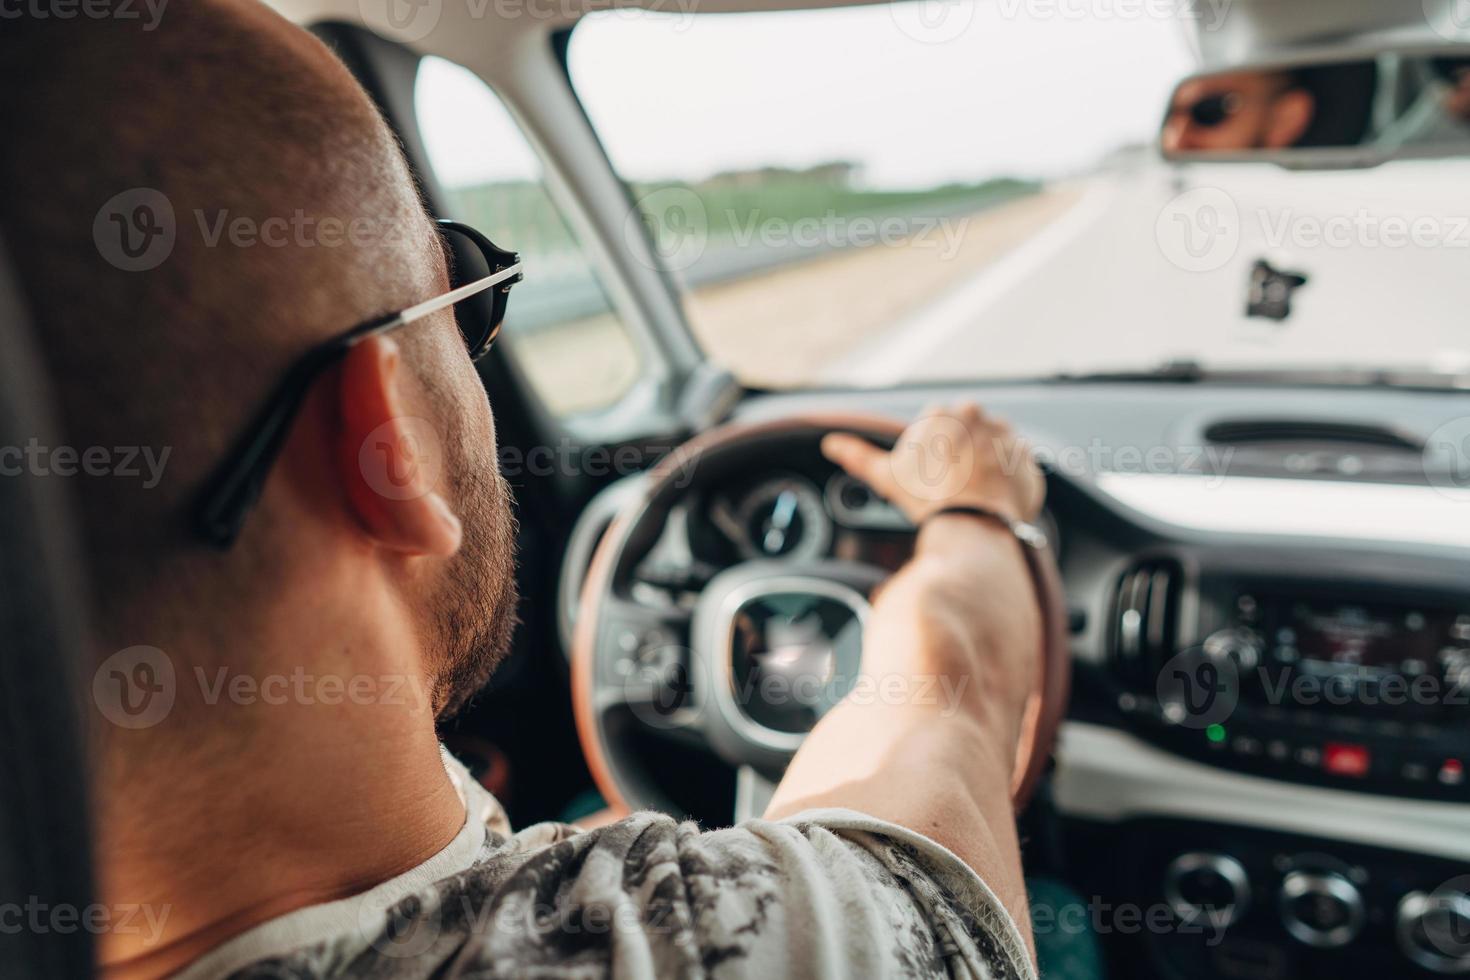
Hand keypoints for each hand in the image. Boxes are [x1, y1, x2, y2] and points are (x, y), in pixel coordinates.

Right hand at [821, 402, 1043, 524]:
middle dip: (959, 459)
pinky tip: (991, 503)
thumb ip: (859, 455)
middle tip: (950, 490)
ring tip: (971, 498)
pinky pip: (1016, 470)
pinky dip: (1006, 484)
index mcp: (944, 413)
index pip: (937, 430)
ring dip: (984, 468)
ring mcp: (1007, 437)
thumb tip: (831, 443)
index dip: (930, 457)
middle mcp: (979, 416)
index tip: (930, 478)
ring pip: (991, 451)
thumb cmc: (926, 498)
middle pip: (965, 438)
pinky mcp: (1028, 460)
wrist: (971, 525)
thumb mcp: (887, 476)